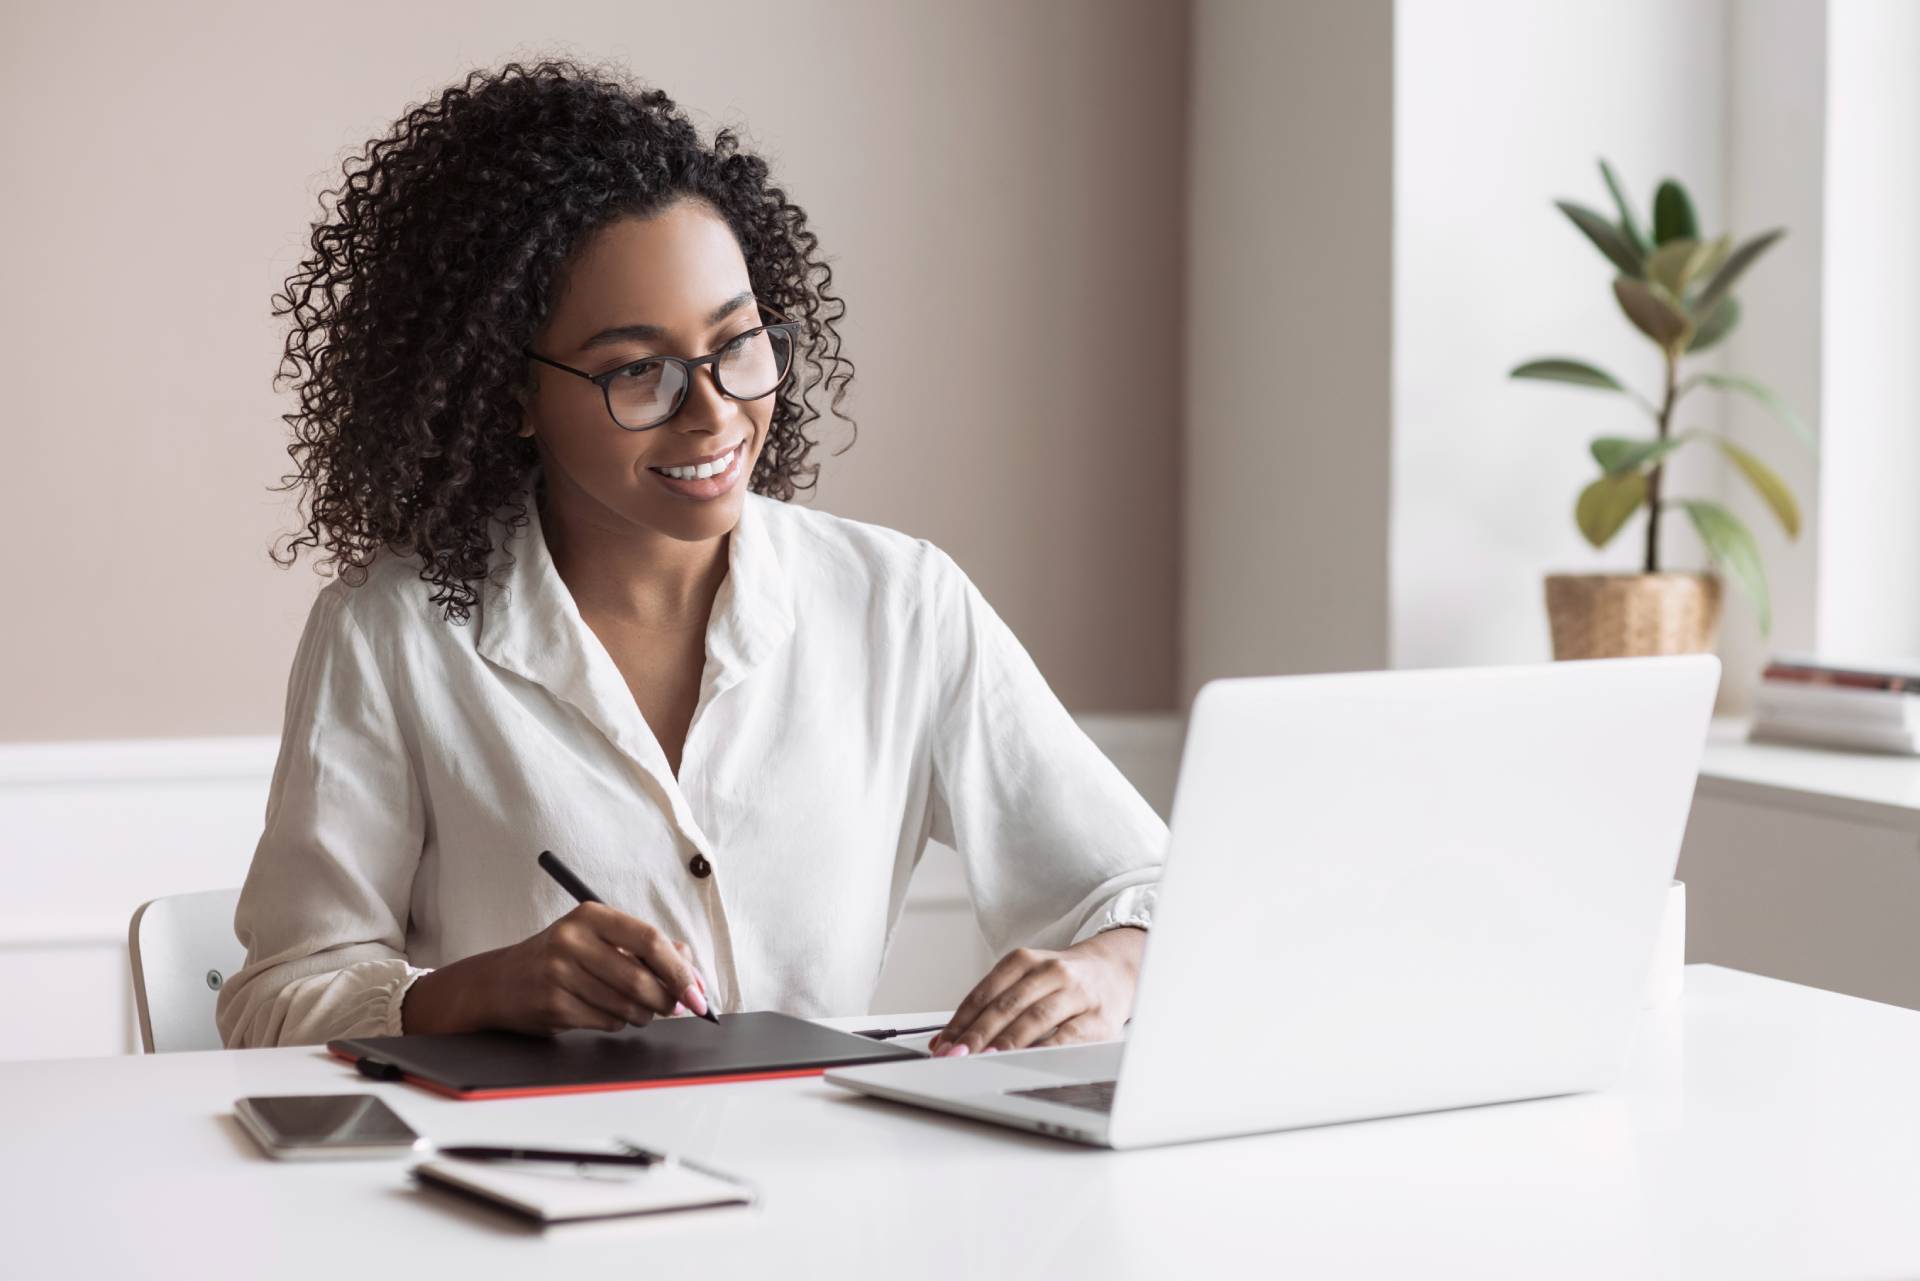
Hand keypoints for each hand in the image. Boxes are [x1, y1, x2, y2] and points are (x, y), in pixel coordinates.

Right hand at [402, 902, 709, 1034]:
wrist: (499, 982)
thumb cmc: (560, 958)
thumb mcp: (598, 938)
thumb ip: (645, 948)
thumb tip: (691, 971)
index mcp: (591, 916)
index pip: (650, 939)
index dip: (680, 969)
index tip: (698, 991)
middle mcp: (572, 940)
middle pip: (641, 978)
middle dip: (668, 1000)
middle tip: (677, 1006)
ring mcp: (559, 973)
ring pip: (627, 1005)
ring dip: (644, 1014)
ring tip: (640, 1010)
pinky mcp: (552, 1005)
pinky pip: (606, 1021)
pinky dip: (618, 1023)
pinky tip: (608, 1013)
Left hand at [928, 926, 1144, 1056]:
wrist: (1115, 971)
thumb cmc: (1061, 982)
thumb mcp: (1026, 981)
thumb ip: (992, 1006)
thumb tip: (950, 1040)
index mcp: (1025, 961)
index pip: (985, 992)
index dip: (962, 1020)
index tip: (944, 1044)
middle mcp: (1051, 972)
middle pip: (1007, 1005)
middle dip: (977, 1034)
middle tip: (956, 1056)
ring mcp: (1076, 994)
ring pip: (1035, 1018)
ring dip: (1007, 1042)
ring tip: (985, 1059)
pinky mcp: (1098, 1019)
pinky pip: (1068, 1036)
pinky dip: (1045, 1050)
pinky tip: (1028, 1061)